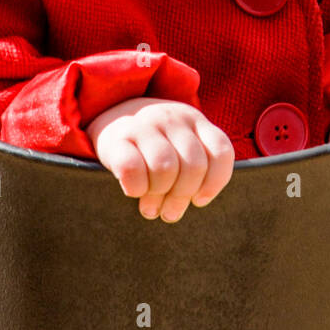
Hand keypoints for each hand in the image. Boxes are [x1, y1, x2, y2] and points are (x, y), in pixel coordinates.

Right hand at [86, 97, 234, 221]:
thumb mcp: (179, 148)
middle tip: (169, 212)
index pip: (221, 151)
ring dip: (159, 195)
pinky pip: (133, 169)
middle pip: (194, 166)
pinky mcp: (117, 137)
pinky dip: (136, 189)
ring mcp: (144, 124)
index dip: (214, 183)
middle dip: (182, 196)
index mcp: (194, 120)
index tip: (199, 200)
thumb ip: (194, 169)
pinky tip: (134, 192)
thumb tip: (195, 201)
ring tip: (150, 207)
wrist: (108, 119)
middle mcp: (172, 118)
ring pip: (165, 168)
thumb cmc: (152, 147)